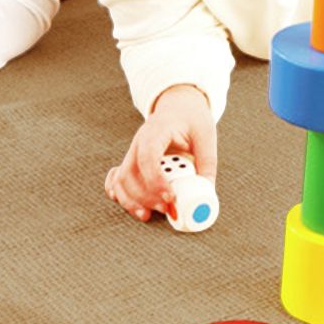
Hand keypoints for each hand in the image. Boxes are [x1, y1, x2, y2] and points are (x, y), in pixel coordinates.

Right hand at [105, 85, 218, 221]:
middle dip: (145, 197)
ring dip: (131, 201)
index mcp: (157, 131)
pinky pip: (116, 179)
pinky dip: (120, 194)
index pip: (148, 156)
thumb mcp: (206, 137)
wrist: (180, 107)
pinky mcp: (131, 162)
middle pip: (130, 173)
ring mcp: (132, 152)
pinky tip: (131, 206)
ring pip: (120, 180)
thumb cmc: (193, 121)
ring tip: (148, 215)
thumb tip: (206, 194)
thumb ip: (207, 164)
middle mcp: (139, 142)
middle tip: (166, 209)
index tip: (170, 198)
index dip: (155, 180)